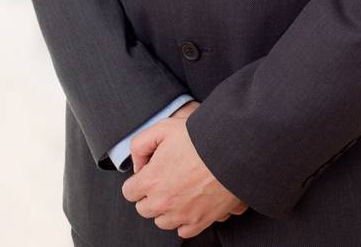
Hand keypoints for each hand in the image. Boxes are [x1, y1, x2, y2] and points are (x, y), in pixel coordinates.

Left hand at [122, 101, 246, 238]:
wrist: (232, 152)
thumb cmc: (200, 140)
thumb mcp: (162, 129)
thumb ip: (140, 145)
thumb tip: (138, 163)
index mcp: (151, 181)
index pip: (129, 192)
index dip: (137, 181)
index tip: (148, 175)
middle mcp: (164, 202)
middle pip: (144, 209)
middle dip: (149, 196)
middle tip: (162, 182)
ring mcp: (183, 214)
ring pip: (162, 221)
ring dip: (165, 210)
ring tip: (176, 192)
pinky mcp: (201, 221)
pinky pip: (184, 231)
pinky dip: (184, 221)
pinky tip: (188, 206)